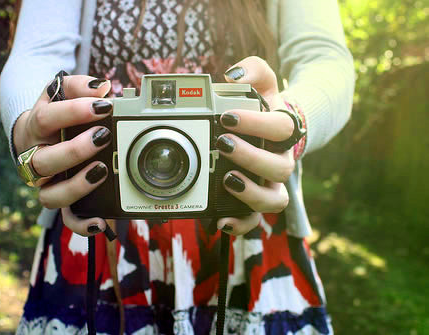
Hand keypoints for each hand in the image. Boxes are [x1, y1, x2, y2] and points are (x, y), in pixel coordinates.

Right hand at [13, 75, 112, 236]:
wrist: (34, 136)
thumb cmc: (53, 114)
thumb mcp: (60, 94)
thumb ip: (78, 87)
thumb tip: (101, 86)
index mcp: (35, 128)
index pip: (47, 118)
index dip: (74, 112)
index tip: (103, 106)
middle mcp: (35, 158)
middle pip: (44, 161)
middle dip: (75, 151)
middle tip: (102, 137)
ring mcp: (47, 183)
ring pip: (50, 196)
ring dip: (77, 186)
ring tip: (101, 171)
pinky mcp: (60, 199)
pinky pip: (66, 218)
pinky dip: (81, 224)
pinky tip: (100, 222)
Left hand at [216, 56, 295, 234]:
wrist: (276, 130)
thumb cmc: (265, 107)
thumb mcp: (263, 82)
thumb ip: (253, 70)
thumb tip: (233, 76)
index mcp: (284, 131)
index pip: (281, 127)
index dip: (256, 123)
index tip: (227, 116)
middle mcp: (282, 160)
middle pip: (281, 167)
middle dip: (251, 158)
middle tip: (223, 144)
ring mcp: (271, 184)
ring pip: (276, 200)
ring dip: (251, 194)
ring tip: (227, 180)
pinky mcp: (257, 201)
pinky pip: (256, 220)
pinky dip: (241, 225)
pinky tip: (221, 221)